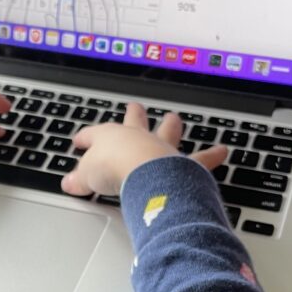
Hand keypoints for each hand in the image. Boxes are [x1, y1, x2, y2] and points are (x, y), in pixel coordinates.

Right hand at [61, 104, 227, 197]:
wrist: (142, 173)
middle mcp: (137, 137)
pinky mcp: (181, 164)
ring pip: (167, 131)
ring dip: (170, 125)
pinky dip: (212, 155)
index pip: (94, 134)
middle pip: (134, 121)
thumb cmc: (114, 169)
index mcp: (111, 137)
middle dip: (133, 115)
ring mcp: (161, 148)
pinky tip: (223, 150)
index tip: (80, 140)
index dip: (86, 137)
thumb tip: (68, 183)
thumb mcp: (86, 176)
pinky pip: (200, 158)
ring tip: (173, 118)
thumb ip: (79, 179)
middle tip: (135, 108)